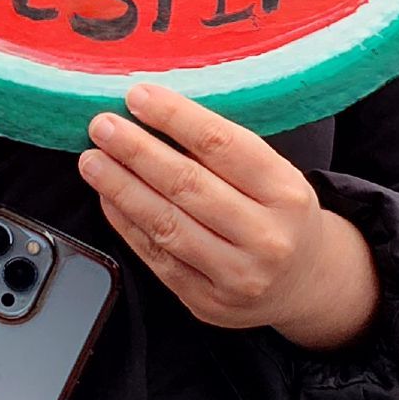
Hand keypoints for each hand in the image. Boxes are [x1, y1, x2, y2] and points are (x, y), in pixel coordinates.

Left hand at [80, 84, 380, 349]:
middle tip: (102, 126)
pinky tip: (108, 198)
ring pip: (166, 224)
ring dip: (121, 187)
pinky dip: (127, 223)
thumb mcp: (273, 172)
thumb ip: (222, 148)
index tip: (138, 96)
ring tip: (93, 161)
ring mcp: (236, 276)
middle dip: (136, 151)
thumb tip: (153, 110)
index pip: (221, 145)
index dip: (174, 117)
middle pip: (187, 185)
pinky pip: (157, 257)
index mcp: (285, 191)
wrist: (305, 283)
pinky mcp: (207, 302)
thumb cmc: (279, 213)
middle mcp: (265, 237)